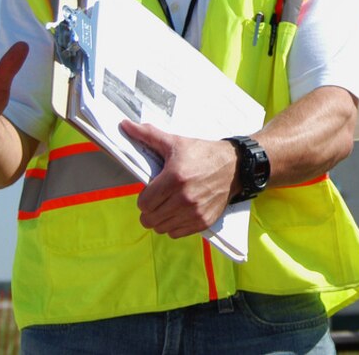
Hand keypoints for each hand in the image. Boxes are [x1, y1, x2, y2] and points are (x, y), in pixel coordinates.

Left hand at [121, 120, 237, 238]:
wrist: (234, 165)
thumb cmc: (202, 153)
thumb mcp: (175, 142)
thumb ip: (148, 136)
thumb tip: (124, 125)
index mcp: (174, 178)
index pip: (144, 203)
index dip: (144, 198)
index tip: (152, 192)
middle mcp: (185, 198)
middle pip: (150, 219)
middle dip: (150, 210)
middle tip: (158, 200)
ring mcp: (195, 212)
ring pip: (162, 228)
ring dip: (161, 219)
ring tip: (168, 207)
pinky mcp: (204, 221)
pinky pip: (177, 233)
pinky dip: (174, 226)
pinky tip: (179, 213)